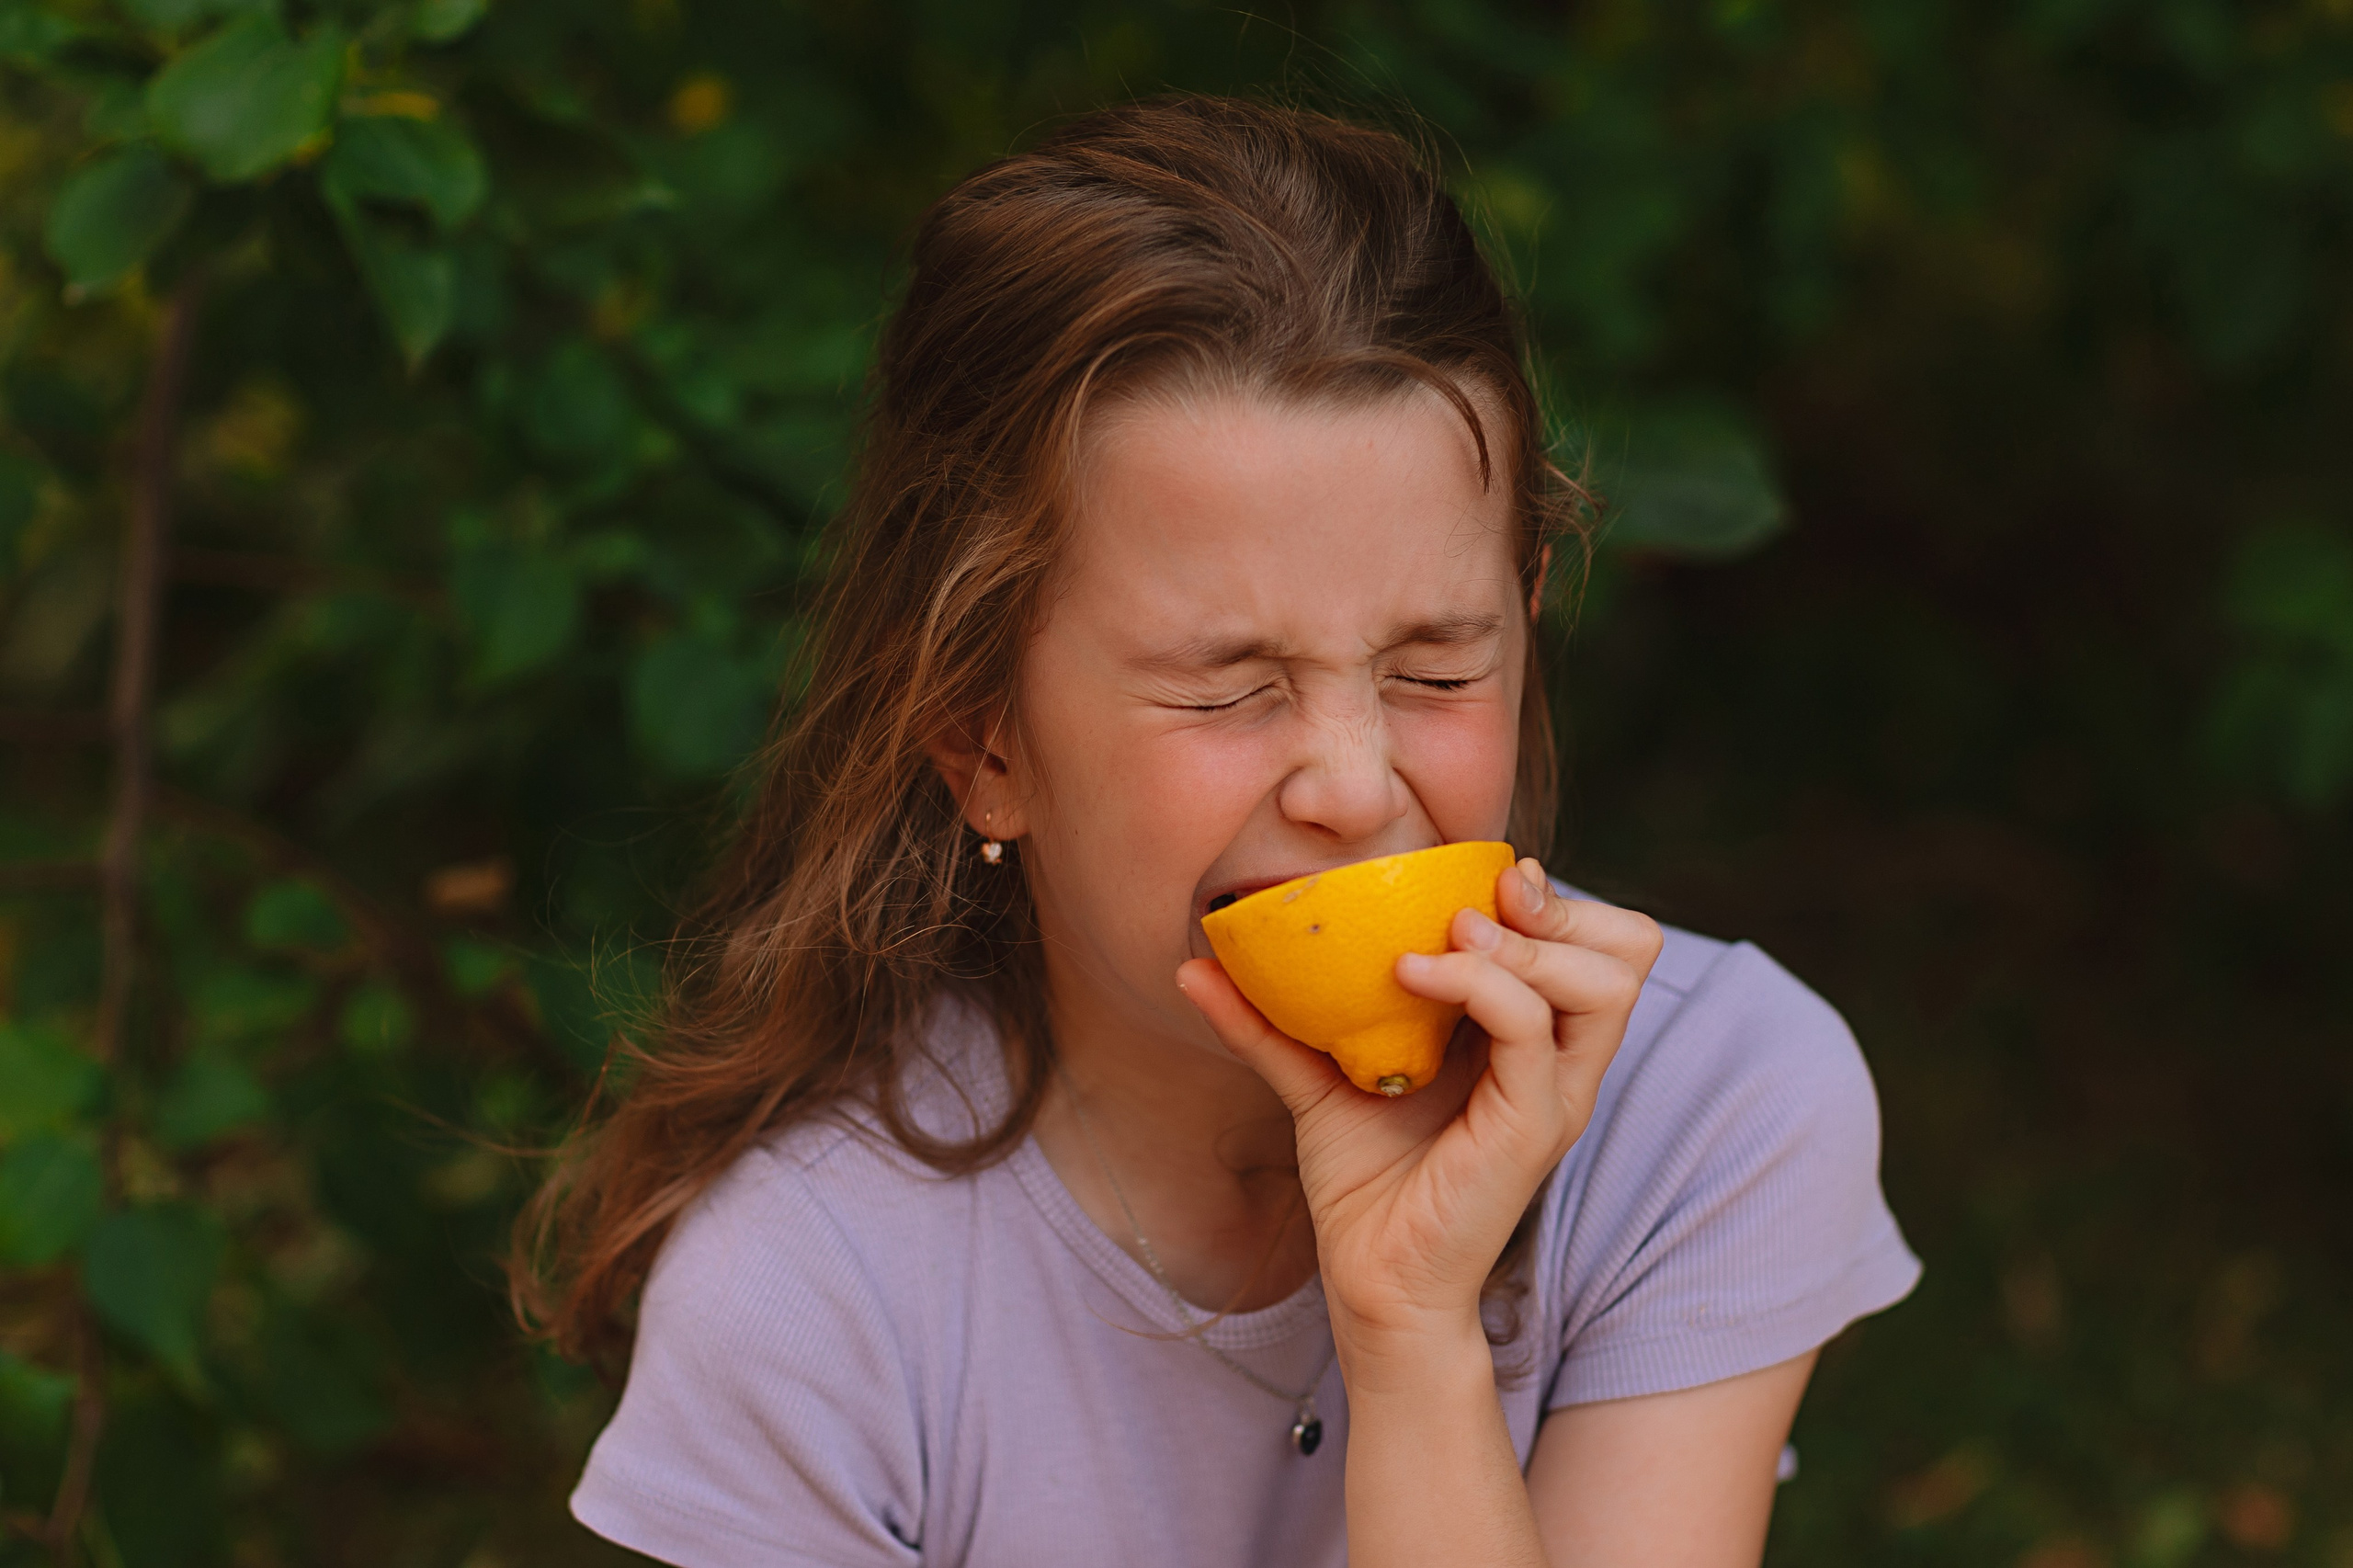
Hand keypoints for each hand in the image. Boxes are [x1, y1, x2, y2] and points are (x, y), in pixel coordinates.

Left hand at [1177, 858, 1661, 1366]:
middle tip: (1475, 905)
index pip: (1597, 939)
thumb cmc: (1362, 1184)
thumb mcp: (1315, 1078)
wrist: (1369, 1281)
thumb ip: (1268, 1019)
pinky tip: (1413, 976)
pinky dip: (1481, 984)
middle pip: (1628, 949)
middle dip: (1559, 907)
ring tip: (1448, 938)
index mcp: (1530, 1039)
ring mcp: (1553, 1094)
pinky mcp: (1531, 1126)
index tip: (1481, 880)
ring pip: (1606, 981)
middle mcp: (1558, 1061)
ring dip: (1526, 940)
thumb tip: (1191, 963)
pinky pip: (1533, 1029)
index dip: (1552, 897)